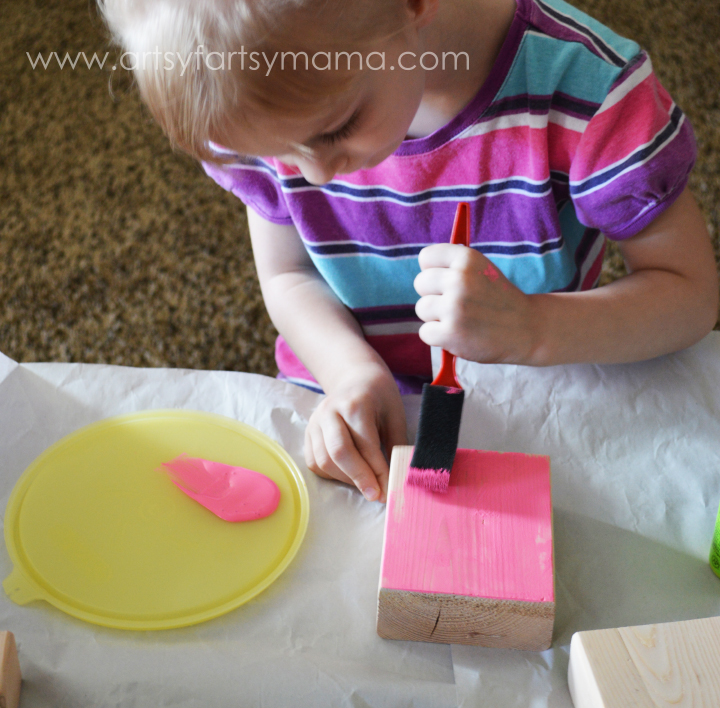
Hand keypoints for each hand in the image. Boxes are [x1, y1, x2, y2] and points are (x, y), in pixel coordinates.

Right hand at [304, 366, 406, 501]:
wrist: (355, 379)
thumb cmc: (380, 397)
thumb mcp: (395, 414)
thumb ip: (396, 444)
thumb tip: (400, 476)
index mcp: (355, 403)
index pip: (365, 444)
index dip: (378, 470)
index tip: (389, 490)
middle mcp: (330, 411)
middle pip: (339, 452)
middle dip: (359, 478)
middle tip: (376, 496)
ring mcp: (315, 422)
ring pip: (324, 460)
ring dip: (346, 479)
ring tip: (366, 486)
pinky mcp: (308, 433)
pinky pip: (314, 462)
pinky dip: (332, 475)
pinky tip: (349, 476)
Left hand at [414, 244, 535, 363]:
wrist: (527, 330)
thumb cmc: (498, 299)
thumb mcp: (482, 269)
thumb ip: (453, 265)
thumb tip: (422, 266)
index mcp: (467, 259)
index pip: (426, 257)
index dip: (434, 271)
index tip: (449, 281)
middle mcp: (460, 279)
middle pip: (420, 283)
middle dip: (434, 294)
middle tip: (458, 304)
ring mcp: (454, 307)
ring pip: (421, 308)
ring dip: (436, 317)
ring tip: (461, 320)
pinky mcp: (450, 333)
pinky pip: (425, 332)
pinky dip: (438, 337)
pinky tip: (459, 334)